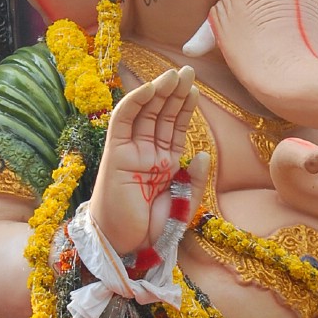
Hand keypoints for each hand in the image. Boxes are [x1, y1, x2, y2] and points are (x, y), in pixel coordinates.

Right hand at [88, 64, 208, 258]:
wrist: (126, 247)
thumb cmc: (151, 230)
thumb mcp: (185, 205)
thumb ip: (195, 181)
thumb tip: (202, 155)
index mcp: (163, 164)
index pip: (174, 128)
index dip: (184, 107)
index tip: (195, 88)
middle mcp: (147, 154)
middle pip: (161, 115)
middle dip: (174, 92)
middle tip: (188, 70)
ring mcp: (132, 153)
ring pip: (146, 115)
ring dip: (160, 92)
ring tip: (176, 73)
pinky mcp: (116, 154)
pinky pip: (124, 122)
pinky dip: (135, 103)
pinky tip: (149, 88)